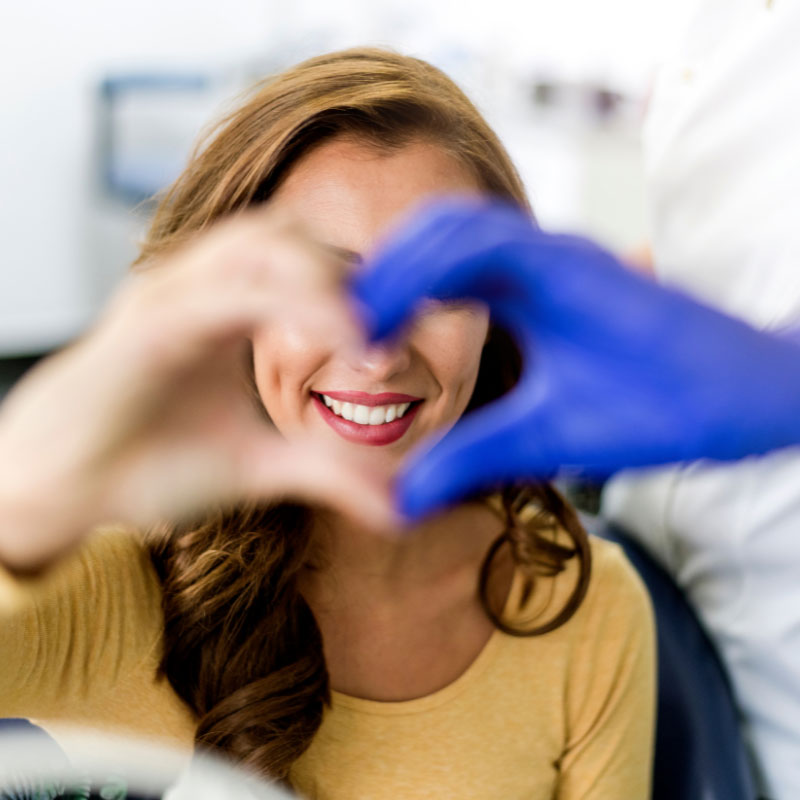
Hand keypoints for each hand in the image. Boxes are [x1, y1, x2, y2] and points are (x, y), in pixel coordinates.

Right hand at [0, 209, 394, 570]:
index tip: (404, 335)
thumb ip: (326, 470)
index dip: (359, 288)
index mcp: (225, 308)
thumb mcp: (260, 466)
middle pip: (288, 237)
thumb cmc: (149, 465)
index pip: (302, 264)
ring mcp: (171, 297)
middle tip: (394, 332)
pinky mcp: (148, 325)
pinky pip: (226, 291)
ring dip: (326, 280)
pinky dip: (289, 304)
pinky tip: (338, 340)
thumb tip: (397, 505)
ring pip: (261, 245)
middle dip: (349, 274)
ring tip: (369, 337)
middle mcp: (198, 288)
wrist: (64, 493)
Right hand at [352, 199, 799, 517]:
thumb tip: (399, 499)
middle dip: (386, 268)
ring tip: (374, 327)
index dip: (391, 285)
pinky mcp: (557, 273)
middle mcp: (552, 248)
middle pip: (443, 222)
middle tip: (349, 332)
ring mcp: (554, 254)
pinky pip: (481, 252)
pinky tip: (423, 320)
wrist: (754, 388)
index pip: (451, 245)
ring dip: (408, 267)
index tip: (359, 343)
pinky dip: (437, 275)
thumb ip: (476, 457)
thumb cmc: (676, 405)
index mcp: (556, 272)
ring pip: (459, 229)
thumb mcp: (564, 435)